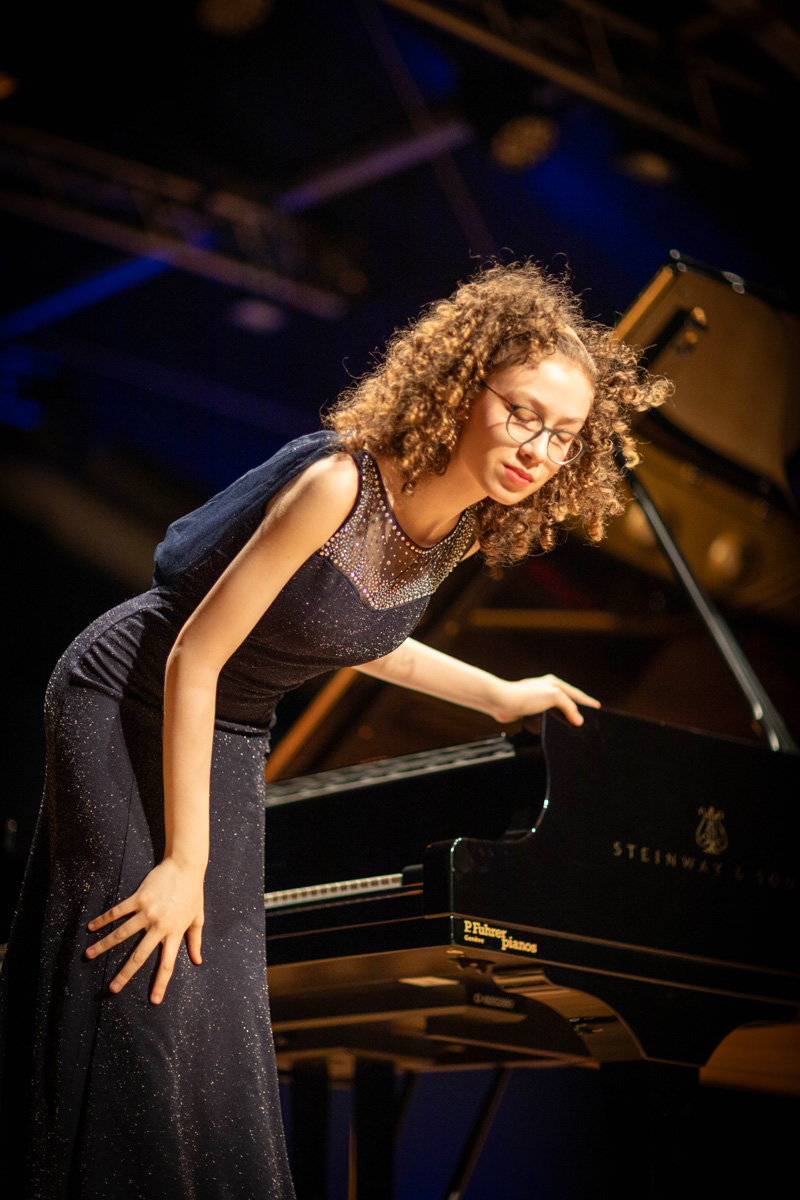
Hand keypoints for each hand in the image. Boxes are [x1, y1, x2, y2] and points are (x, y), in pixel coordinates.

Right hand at [86, 857, 204, 1003]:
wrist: (186, 866)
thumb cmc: (193, 892)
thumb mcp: (198, 918)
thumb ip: (195, 940)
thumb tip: (198, 961)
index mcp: (175, 933)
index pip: (167, 964)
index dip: (161, 983)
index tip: (154, 1001)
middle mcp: (160, 926)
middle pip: (140, 956)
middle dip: (125, 974)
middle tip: (113, 989)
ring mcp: (148, 912)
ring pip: (122, 934)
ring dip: (104, 946)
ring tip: (88, 956)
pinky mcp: (139, 898)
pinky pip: (118, 912)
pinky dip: (103, 920)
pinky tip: (91, 927)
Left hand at [493, 675, 599, 725]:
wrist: (502, 702)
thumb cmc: (525, 695)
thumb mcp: (554, 696)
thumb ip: (569, 707)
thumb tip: (578, 719)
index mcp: (554, 684)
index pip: (576, 694)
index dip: (587, 701)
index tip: (596, 707)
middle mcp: (546, 690)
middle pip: (567, 701)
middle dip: (577, 709)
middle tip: (588, 718)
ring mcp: (538, 700)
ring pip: (556, 710)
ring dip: (564, 717)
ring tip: (574, 725)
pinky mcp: (530, 710)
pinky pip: (546, 717)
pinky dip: (552, 722)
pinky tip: (555, 728)